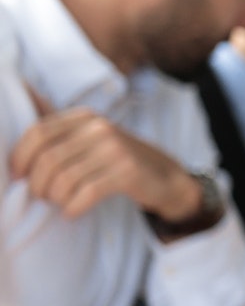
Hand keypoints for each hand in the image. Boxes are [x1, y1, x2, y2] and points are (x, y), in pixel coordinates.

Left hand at [9, 99, 203, 221]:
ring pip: (65, 178)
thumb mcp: (89, 137)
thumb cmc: (117, 159)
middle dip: (37, 183)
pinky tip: (72, 212)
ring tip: (59, 203)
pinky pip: (87, 192)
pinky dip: (73, 207)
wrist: (165, 177)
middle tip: (40, 196)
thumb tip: (22, 93)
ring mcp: (115, 149)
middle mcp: (100, 128)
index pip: (38, 132)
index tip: (19, 175)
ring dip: (55, 197)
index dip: (21, 157)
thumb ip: (58, 127)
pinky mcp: (127, 172)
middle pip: (49, 159)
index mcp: (85, 117)